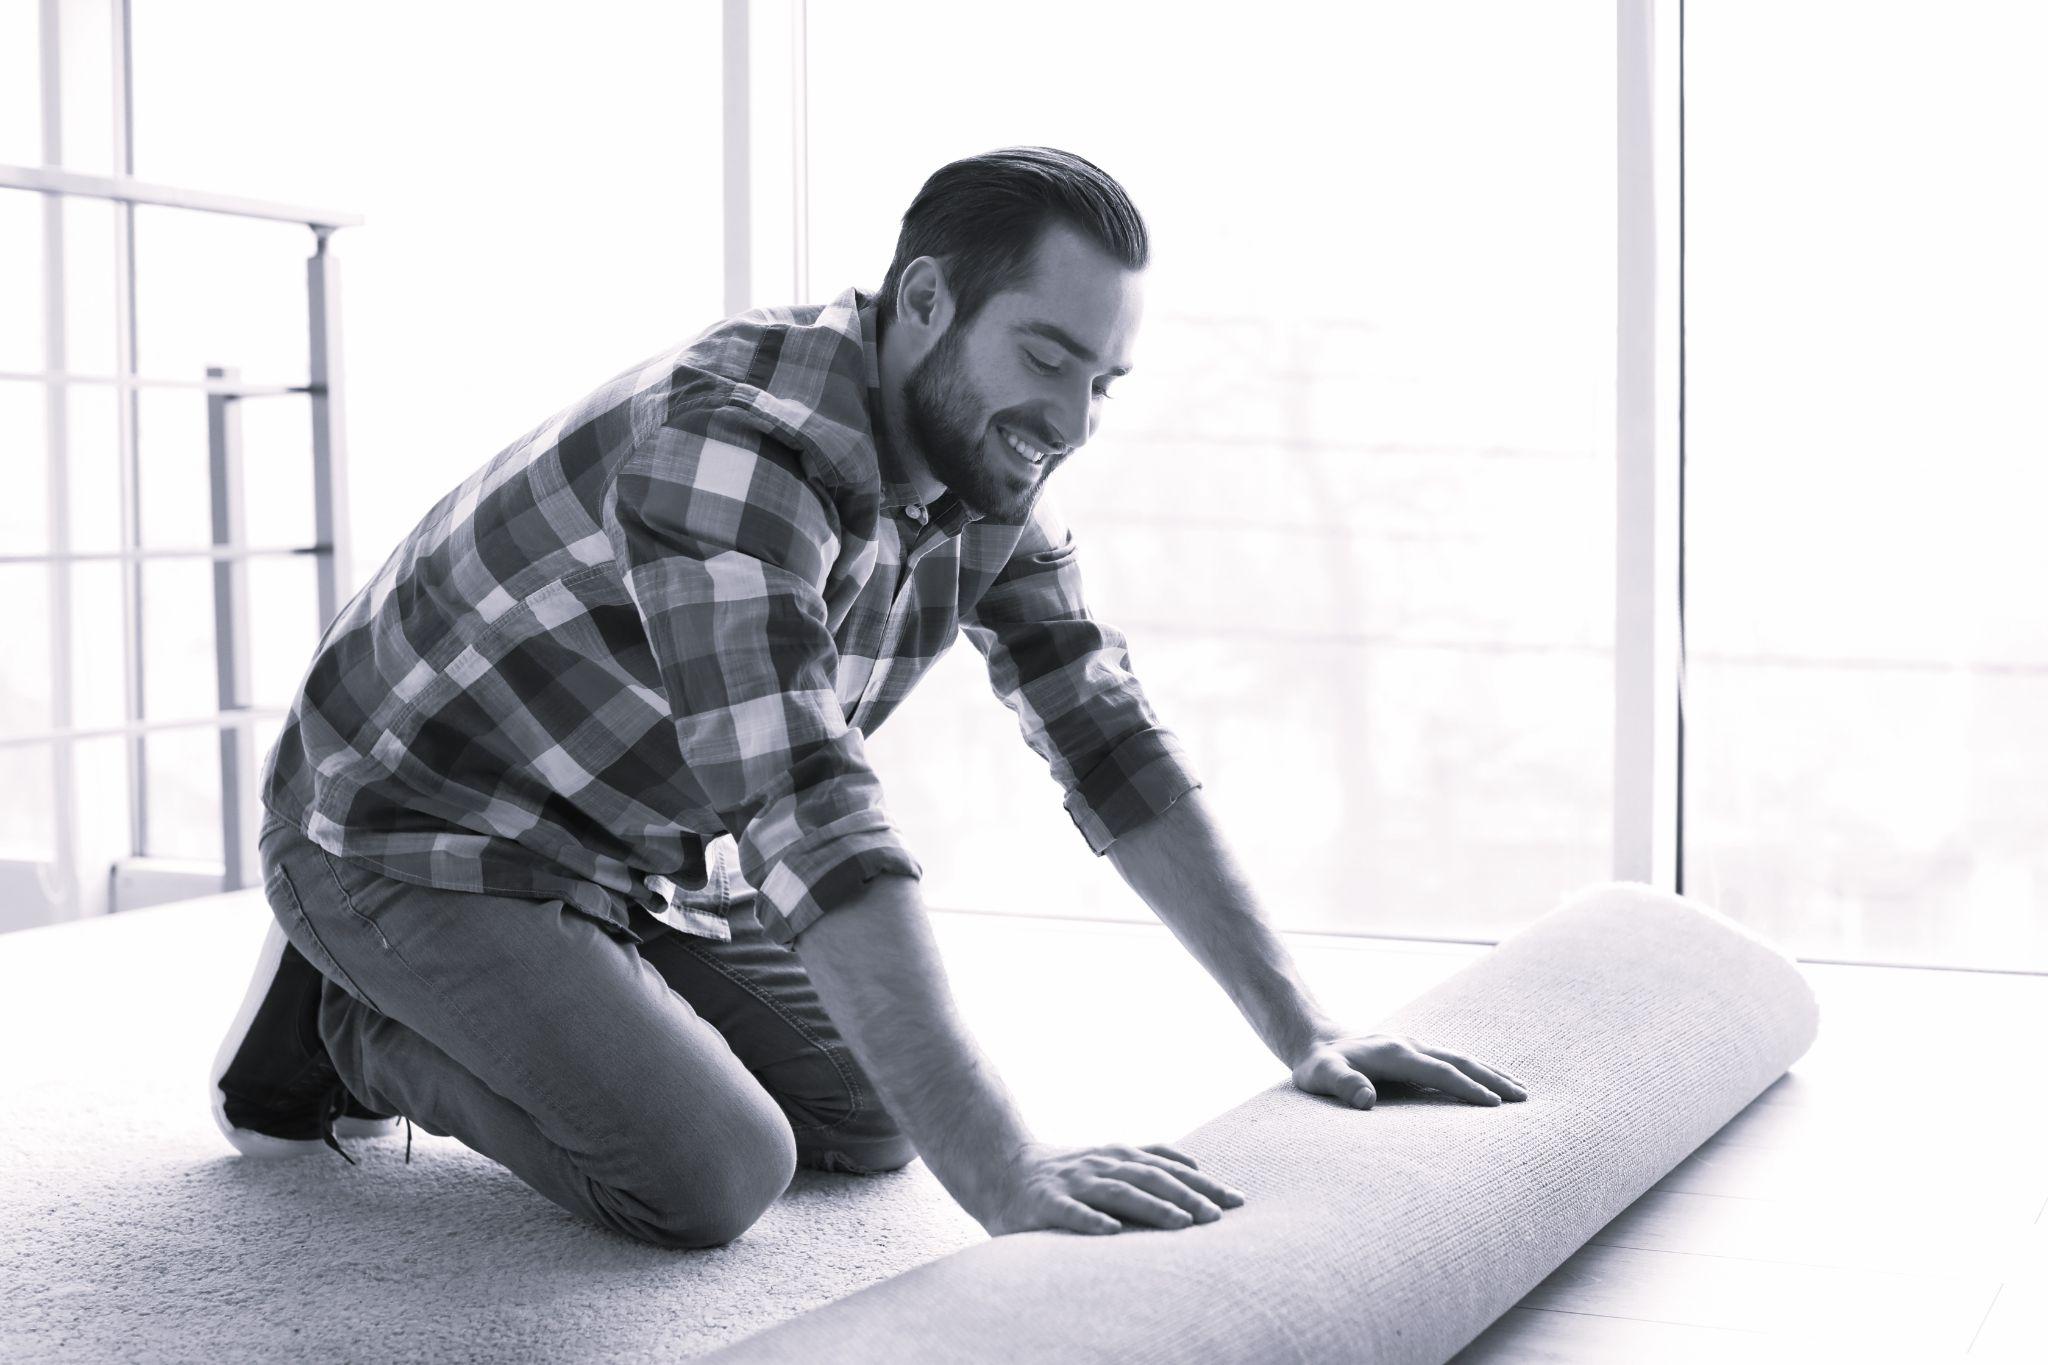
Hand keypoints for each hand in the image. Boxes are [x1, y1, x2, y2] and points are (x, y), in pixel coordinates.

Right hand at [977, 1140, 1245, 1237]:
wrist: (1000, 1168)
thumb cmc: (1064, 1172)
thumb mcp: (1108, 1161)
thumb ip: (1146, 1163)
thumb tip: (1195, 1168)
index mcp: (1118, 1156)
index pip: (1169, 1167)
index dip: (1203, 1182)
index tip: (1237, 1200)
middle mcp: (1100, 1164)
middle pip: (1151, 1178)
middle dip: (1187, 1196)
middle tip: (1219, 1217)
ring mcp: (1073, 1182)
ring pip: (1118, 1193)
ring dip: (1152, 1207)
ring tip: (1181, 1224)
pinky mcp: (1045, 1202)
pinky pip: (1070, 1212)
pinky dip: (1091, 1220)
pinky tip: (1111, 1232)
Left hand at [1290, 1031, 1528, 1108]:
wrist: (1315, 1040)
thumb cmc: (1319, 1065)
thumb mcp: (1322, 1075)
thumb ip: (1342, 1085)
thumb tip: (1366, 1100)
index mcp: (1395, 1053)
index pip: (1440, 1071)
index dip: (1466, 1088)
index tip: (1494, 1104)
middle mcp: (1411, 1046)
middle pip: (1460, 1061)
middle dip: (1493, 1078)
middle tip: (1524, 1098)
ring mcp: (1415, 1048)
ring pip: (1461, 1059)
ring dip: (1491, 1073)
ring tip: (1520, 1091)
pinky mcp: (1414, 1054)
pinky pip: (1452, 1062)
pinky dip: (1476, 1072)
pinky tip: (1489, 1084)